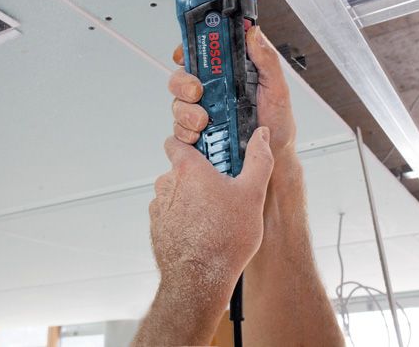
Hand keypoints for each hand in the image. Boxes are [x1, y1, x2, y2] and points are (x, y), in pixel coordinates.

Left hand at [149, 128, 273, 295]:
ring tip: (214, 214)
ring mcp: (159, 207)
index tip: (209, 151)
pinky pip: (170, 214)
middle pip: (180, 168)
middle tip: (222, 189)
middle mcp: (167, 184)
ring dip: (191, 198)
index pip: (177, 141)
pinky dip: (183, 217)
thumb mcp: (252, 194)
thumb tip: (261, 136)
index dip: (192, 143)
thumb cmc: (224, 240)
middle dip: (199, 176)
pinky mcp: (157, 228)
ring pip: (175, 192)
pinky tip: (203, 230)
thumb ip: (258, 159)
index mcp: (187, 169)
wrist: (199, 281)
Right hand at [169, 26, 296, 157]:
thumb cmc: (277, 123)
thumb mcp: (278, 89)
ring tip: (204, 121)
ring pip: (178, 103)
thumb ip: (266, 60)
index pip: (202, 54)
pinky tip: (198, 136)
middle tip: (197, 92)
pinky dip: (185, 132)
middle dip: (183, 83)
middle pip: (182, 77)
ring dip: (186, 111)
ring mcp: (203, 111)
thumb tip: (253, 33)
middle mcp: (213, 90)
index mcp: (230, 73)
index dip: (189, 50)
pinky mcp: (197, 132)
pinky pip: (179, 129)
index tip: (184, 54)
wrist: (274, 157)